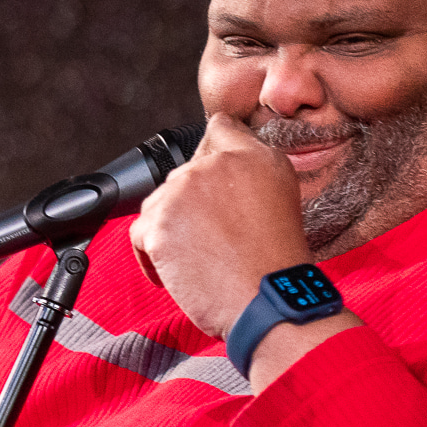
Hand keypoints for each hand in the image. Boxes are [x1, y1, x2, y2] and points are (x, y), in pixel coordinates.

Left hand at [128, 112, 313, 336]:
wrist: (267, 299)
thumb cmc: (277, 261)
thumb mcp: (284, 197)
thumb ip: (255, 167)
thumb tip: (225, 159)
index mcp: (252, 155)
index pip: (220, 127)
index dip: (215, 151)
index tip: (216, 178)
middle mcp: (214, 164)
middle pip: (183, 176)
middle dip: (193, 206)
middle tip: (217, 239)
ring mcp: (182, 191)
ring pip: (160, 204)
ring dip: (174, 230)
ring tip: (201, 259)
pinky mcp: (158, 224)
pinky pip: (141, 235)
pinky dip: (155, 258)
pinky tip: (182, 271)